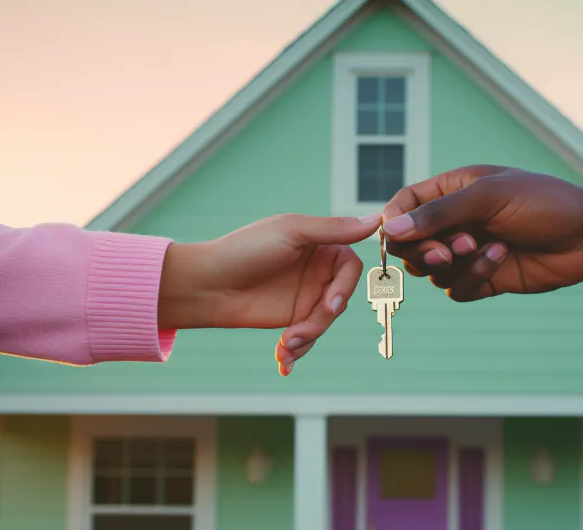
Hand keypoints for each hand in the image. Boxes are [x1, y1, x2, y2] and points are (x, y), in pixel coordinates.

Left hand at [158, 212, 381, 375]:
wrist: (207, 285)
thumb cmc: (245, 250)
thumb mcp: (291, 232)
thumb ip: (333, 229)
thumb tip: (376, 220)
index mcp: (320, 245)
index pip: (351, 268)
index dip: (346, 288)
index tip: (331, 304)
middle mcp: (316, 272)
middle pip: (340, 300)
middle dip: (322, 319)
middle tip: (299, 331)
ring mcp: (304, 297)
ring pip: (324, 324)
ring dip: (308, 337)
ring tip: (285, 345)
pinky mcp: (290, 320)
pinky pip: (307, 338)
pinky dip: (297, 351)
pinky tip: (284, 362)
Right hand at [380, 165, 582, 300]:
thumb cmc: (542, 203)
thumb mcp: (488, 197)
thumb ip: (439, 213)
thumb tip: (391, 228)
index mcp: (451, 191)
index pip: (404, 206)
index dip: (395, 221)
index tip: (397, 235)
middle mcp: (454, 223)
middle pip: (410, 244)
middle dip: (423, 251)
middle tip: (447, 252)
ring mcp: (467, 252)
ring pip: (431, 272)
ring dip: (455, 264)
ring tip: (484, 247)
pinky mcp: (482, 279)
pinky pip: (456, 290)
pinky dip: (473, 278)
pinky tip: (500, 259)